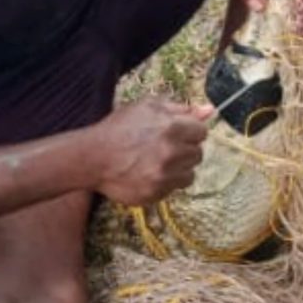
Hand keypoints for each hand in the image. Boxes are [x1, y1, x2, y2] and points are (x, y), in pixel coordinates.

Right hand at [91, 95, 212, 206]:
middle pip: (198, 154)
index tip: (177, 133)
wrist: (93, 158)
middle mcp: (172, 153)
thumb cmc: (119, 127)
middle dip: (185, 150)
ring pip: (189, 174)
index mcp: (173, 128)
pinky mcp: (156, 194)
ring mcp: (164, 177)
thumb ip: (181, 109)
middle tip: (164, 147)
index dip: (189, 132)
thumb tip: (210, 111)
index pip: (202, 132)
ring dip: (178, 169)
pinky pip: (174, 189)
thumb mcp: (148, 107)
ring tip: (157, 162)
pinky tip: (148, 173)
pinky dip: (165, 182)